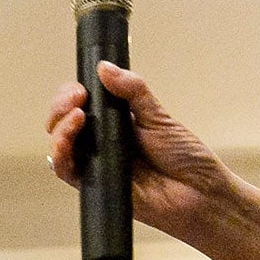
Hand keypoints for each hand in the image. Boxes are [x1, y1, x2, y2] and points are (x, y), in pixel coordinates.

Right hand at [45, 63, 233, 238]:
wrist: (200, 192)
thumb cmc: (185, 156)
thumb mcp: (160, 117)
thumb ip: (134, 92)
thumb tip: (104, 67)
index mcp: (117, 122)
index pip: (82, 103)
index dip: (72, 94)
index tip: (80, 88)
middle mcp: (101, 142)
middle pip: (63, 122)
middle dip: (61, 107)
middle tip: (75, 99)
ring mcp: (96, 163)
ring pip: (60, 145)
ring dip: (59, 130)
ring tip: (76, 117)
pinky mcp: (94, 185)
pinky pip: (67, 172)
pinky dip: (60, 156)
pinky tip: (68, 144)